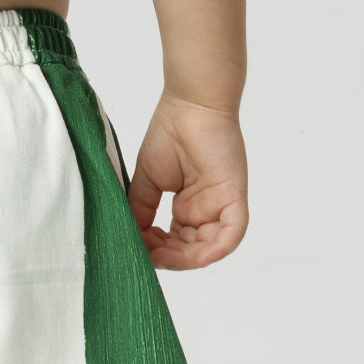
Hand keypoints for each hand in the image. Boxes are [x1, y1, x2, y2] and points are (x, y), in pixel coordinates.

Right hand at [128, 94, 247, 269]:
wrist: (190, 104)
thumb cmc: (170, 132)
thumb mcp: (148, 180)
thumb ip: (141, 210)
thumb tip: (130, 238)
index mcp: (189, 207)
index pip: (174, 241)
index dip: (155, 251)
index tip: (134, 249)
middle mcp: (206, 210)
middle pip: (190, 249)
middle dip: (168, 258)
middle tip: (146, 256)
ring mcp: (221, 205)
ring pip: (209, 248)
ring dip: (185, 258)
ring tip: (160, 255)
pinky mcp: (234, 198)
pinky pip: (231, 235)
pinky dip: (214, 251)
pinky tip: (194, 256)